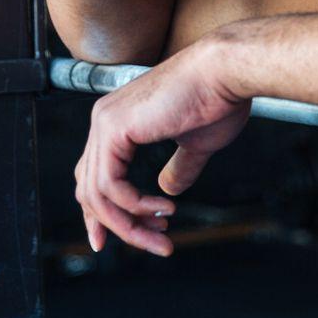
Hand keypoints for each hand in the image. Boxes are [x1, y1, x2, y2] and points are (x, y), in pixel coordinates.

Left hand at [72, 31, 251, 255]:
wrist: (227, 73)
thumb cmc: (218, 100)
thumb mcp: (196, 144)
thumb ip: (179, 166)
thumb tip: (169, 189)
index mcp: (119, 121)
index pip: (96, 176)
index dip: (107, 212)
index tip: (134, 236)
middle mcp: (104, 120)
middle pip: (90, 190)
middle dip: (118, 226)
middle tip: (153, 244)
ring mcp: (104, 123)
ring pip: (98, 195)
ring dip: (130, 224)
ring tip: (162, 235)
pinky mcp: (113, 129)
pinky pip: (110, 186)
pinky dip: (134, 206)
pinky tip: (164, 210)